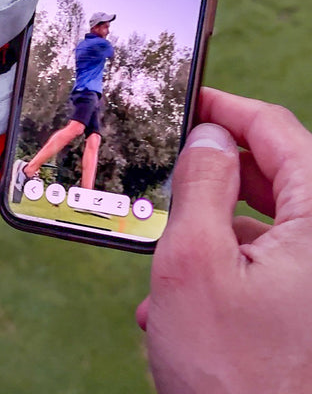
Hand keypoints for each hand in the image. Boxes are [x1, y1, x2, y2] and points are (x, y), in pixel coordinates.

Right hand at [136, 87, 311, 393]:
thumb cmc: (234, 376)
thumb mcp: (194, 261)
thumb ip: (200, 184)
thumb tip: (206, 136)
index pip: (278, 131)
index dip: (229, 107)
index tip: (192, 99)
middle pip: (277, 172)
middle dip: (216, 168)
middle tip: (171, 164)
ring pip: (267, 217)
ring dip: (213, 223)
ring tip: (169, 246)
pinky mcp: (309, 301)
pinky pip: (268, 257)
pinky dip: (224, 260)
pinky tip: (183, 294)